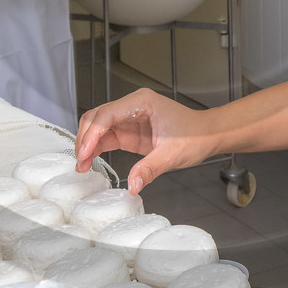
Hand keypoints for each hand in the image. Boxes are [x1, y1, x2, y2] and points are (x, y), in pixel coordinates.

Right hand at [74, 88, 217, 193]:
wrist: (207, 135)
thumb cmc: (195, 135)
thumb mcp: (172, 154)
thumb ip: (150, 169)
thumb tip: (132, 185)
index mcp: (142, 102)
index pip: (107, 114)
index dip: (92, 134)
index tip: (84, 153)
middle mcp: (132, 106)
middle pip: (97, 117)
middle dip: (85, 138)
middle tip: (80, 162)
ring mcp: (129, 118)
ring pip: (98, 127)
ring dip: (87, 144)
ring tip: (82, 165)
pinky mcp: (129, 132)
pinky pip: (106, 137)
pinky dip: (96, 149)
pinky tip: (90, 162)